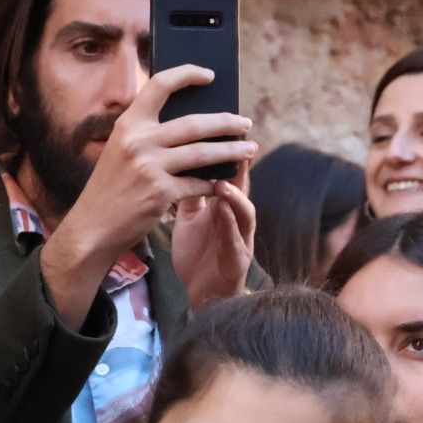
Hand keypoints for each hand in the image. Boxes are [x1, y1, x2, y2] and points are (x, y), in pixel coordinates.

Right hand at [41, 65, 256, 327]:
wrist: (92, 226)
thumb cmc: (111, 188)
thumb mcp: (119, 151)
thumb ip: (147, 135)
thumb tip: (193, 125)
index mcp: (128, 125)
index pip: (160, 85)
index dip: (187, 75)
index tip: (210, 75)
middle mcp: (138, 141)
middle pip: (194, 123)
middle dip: (226, 122)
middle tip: (245, 122)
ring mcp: (150, 167)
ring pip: (203, 153)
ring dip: (232, 151)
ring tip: (250, 149)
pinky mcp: (161, 193)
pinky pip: (199, 183)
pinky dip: (214, 183)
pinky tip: (226, 181)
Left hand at [173, 160, 255, 308]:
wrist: (199, 292)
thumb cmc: (197, 253)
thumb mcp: (189, 218)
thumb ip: (189, 193)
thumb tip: (177, 160)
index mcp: (224, 207)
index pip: (227, 175)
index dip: (225, 154)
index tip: (219, 130)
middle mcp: (237, 219)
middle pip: (241, 188)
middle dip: (240, 168)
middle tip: (232, 146)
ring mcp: (241, 239)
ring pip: (245, 212)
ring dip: (235, 196)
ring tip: (224, 182)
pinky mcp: (238, 260)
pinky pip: (236, 240)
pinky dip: (231, 225)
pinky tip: (223, 211)